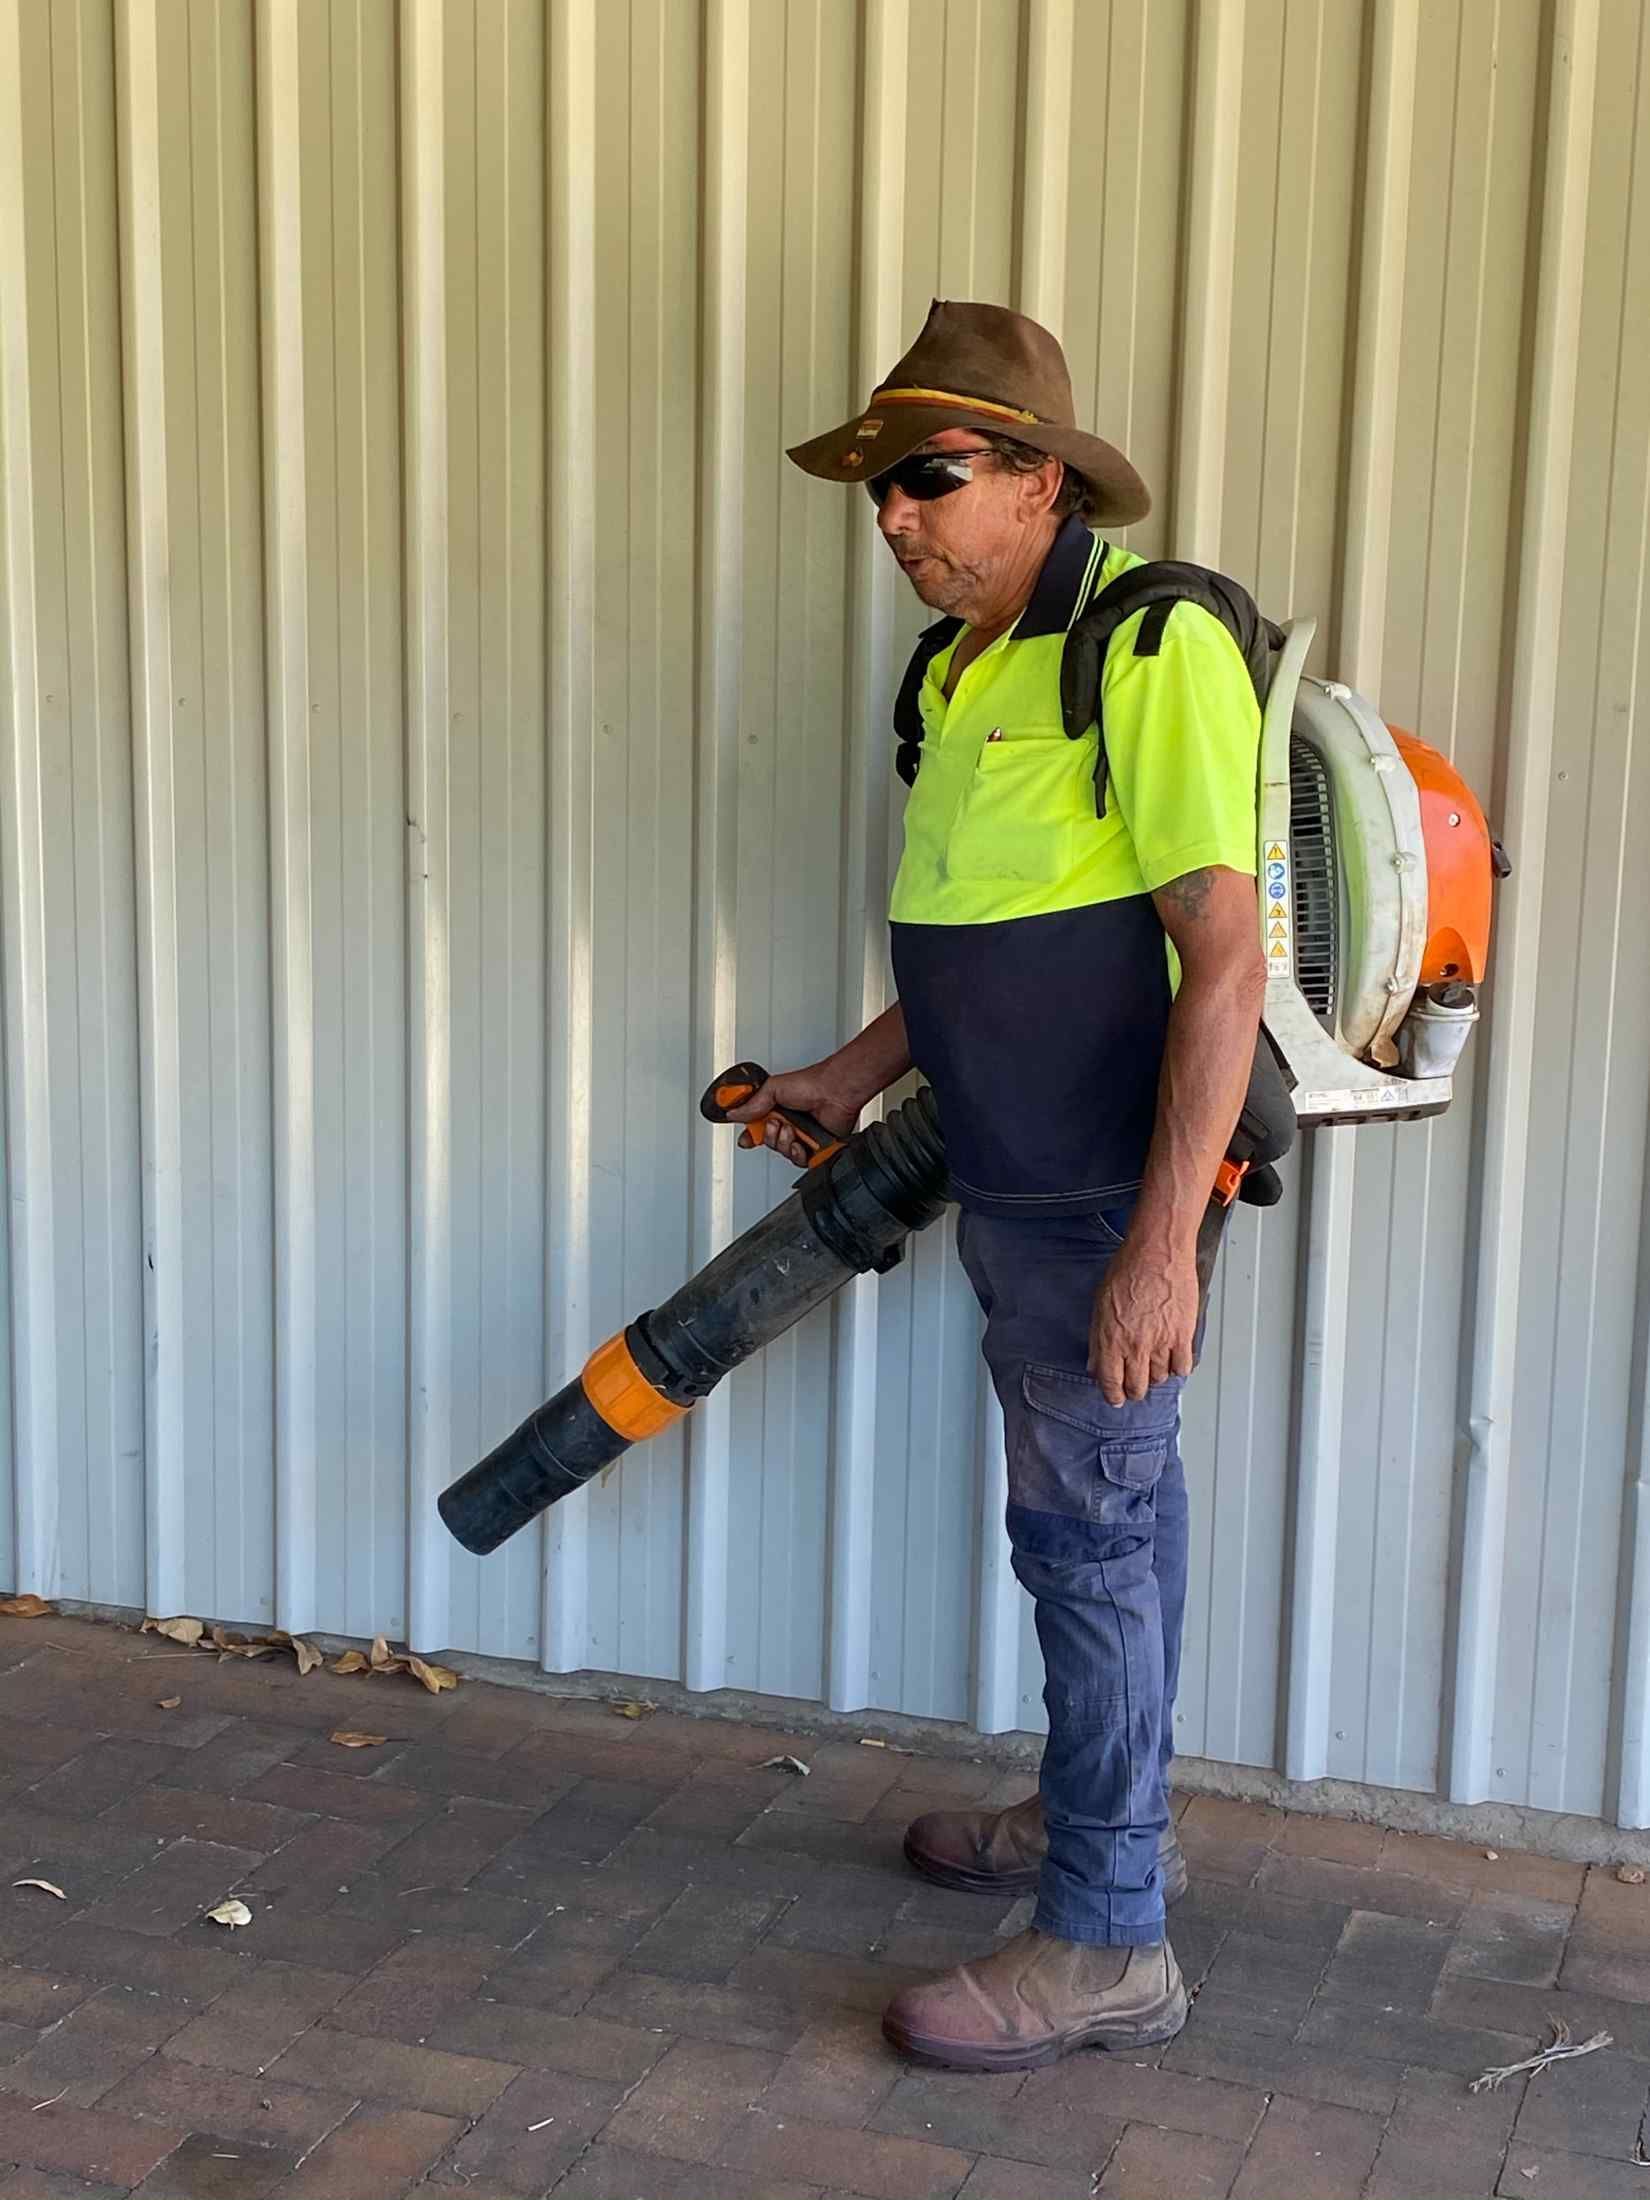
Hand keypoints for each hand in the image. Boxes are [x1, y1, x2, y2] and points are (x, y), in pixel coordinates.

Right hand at [724, 1062, 859, 1168]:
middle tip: (776, 1124)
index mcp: (778, 1109)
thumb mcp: (772, 1089)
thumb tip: (734, 1113)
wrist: (835, 1093)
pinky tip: (800, 1143)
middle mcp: (790, 1123)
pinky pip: (800, 1161)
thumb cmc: (811, 1084)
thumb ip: (752, 1104)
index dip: (750, 1135)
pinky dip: (798, 1154)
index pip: (758, 1127)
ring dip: (783, 1143)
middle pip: (769, 1143)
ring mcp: (803, 1136)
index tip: (746, 1139)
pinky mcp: (815, 1148)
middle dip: (769, 1137)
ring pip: (783, 1153)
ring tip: (791, 1129)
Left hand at [1088, 1235, 1198, 1404]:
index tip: (1116, 1398)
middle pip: (1137, 1387)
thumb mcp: (1100, 1304)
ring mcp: (1161, 1342)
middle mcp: (1135, 1346)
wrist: (1157, 1252)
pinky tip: (1173, 1358)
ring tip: (1153, 1363)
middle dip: (1134, 1390)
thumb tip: (1095, 1364)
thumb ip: (1097, 1339)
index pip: (1110, 1383)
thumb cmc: (1127, 1270)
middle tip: (1135, 1385)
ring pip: (1160, 1379)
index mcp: (1110, 1339)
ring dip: (1155, 1375)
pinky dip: (1178, 1368)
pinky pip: (1182, 1367)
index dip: (1113, 1395)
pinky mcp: (1183, 1335)